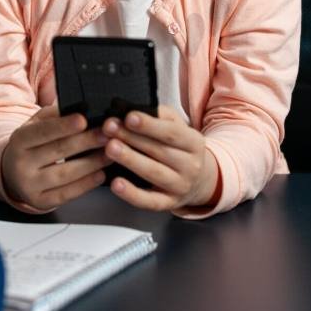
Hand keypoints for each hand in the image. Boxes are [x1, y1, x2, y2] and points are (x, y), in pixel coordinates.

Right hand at [1, 103, 111, 210]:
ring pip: (64, 174)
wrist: (12, 174)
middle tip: (107, 135)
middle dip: (85, 142)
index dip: (64, 126)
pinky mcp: (41, 202)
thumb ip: (53, 116)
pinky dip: (86, 184)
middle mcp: (21, 164)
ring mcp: (30, 186)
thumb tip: (78, 107)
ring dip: (91, 164)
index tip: (83, 119)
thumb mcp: (34, 125)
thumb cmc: (31, 145)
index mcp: (19, 140)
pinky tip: (100, 174)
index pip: (42, 131)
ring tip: (110, 154)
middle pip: (57, 151)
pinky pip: (67, 194)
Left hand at [103, 105, 220, 211]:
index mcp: (194, 142)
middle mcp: (191, 166)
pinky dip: (132, 194)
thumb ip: (160, 115)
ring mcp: (180, 186)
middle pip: (159, 151)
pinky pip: (149, 201)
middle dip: (131, 138)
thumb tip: (133, 106)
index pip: (171, 132)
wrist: (201, 180)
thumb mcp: (178, 127)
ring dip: (130, 160)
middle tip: (109, 128)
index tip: (129, 117)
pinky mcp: (168, 203)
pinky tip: (116, 184)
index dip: (149, 124)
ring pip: (154, 173)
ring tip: (110, 148)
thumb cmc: (180, 148)